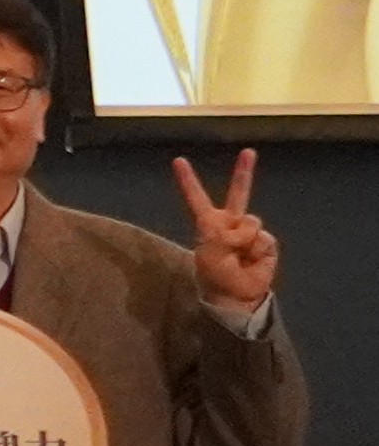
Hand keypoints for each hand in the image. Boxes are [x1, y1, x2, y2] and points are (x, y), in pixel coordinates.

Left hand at [181, 151, 279, 312]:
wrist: (237, 293)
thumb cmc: (216, 274)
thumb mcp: (209, 254)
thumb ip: (221, 236)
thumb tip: (242, 228)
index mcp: (208, 223)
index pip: (196, 197)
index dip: (188, 180)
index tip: (178, 160)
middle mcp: (230, 222)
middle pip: (238, 193)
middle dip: (244, 172)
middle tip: (248, 151)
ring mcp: (249, 230)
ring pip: (251, 221)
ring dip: (243, 239)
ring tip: (238, 255)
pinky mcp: (266, 242)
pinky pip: (263, 238)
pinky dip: (256, 249)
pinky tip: (252, 259)